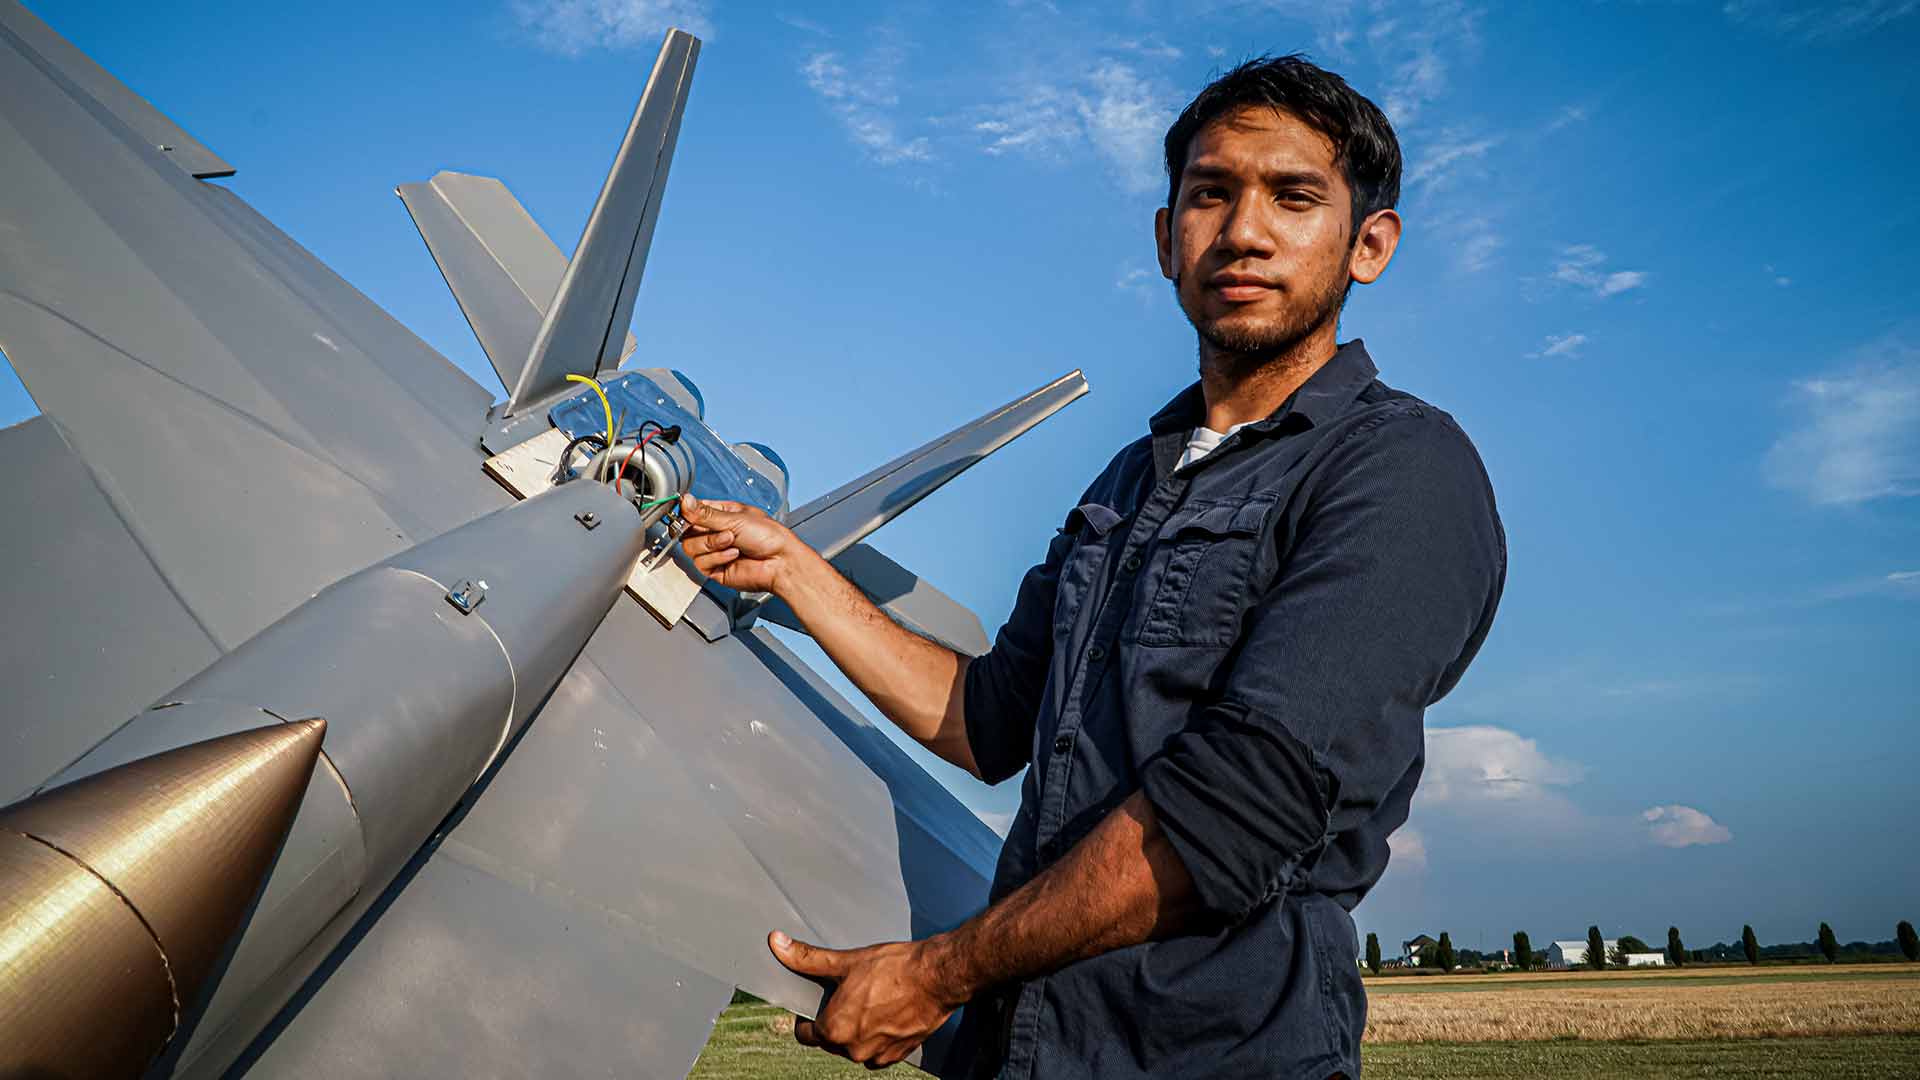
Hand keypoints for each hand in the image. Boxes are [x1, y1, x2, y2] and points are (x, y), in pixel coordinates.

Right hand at [678, 494, 807, 593]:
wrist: (779, 562)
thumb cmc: (768, 537)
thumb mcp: (735, 518)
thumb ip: (706, 513)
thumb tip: (685, 501)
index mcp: (721, 514)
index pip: (692, 511)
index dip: (686, 513)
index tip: (686, 512)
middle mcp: (715, 533)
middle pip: (686, 532)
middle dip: (704, 531)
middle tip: (722, 530)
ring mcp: (713, 552)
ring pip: (691, 548)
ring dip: (712, 544)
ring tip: (733, 541)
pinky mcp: (714, 570)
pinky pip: (701, 563)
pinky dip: (718, 558)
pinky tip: (734, 555)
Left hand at [771, 930, 967, 1068]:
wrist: (939, 976)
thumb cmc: (896, 968)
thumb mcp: (846, 960)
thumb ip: (807, 958)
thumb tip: (777, 944)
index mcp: (835, 1030)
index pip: (805, 1033)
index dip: (809, 1015)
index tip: (821, 1001)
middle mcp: (854, 1049)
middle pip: (831, 1040)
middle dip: (836, 1020)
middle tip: (851, 994)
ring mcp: (878, 1055)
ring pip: (856, 1046)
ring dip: (858, 1029)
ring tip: (873, 1001)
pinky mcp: (900, 1054)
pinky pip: (879, 1050)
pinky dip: (879, 1035)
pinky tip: (889, 1012)